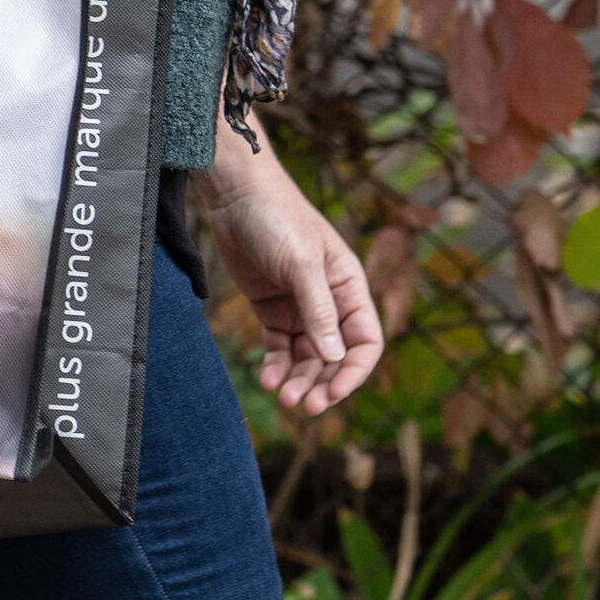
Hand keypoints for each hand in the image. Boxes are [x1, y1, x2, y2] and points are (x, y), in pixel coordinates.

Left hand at [196, 114, 384, 416]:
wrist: (234, 194)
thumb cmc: (277, 218)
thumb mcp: (301, 265)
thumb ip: (319, 311)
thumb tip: (335, 358)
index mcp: (350, 287)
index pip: (365, 342)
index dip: (353, 372)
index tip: (332, 394)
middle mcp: (329, 301)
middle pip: (334, 356)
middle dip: (321, 382)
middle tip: (301, 405)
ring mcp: (299, 305)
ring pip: (306, 356)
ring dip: (298, 378)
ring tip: (281, 396)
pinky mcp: (270, 306)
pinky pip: (279, 345)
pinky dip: (275, 364)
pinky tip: (267, 379)